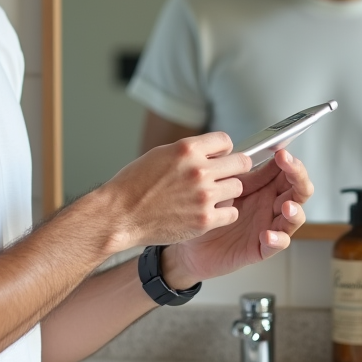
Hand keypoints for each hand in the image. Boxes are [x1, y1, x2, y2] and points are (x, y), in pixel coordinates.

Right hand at [98, 132, 252, 252]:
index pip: (225, 141)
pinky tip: (210, 212)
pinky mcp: (204, 220)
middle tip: (226, 175)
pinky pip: (232, 213)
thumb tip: (210, 153)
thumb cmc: (134, 185)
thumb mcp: (160, 154)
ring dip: (228, 191)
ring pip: (238, 187)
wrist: (121, 215)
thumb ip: (188, 152)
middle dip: (234, 168)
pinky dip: (224, 213)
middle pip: (241, 163)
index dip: (223, 150)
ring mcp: (203, 196)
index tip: (220, 157)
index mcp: (187, 150)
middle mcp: (198, 170)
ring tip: (212, 195)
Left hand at [162, 150, 313, 287]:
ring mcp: (270, 226)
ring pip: (295, 217)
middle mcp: (272, 206)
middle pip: (299, 191)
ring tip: (286, 206)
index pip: (288, 172)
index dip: (290, 162)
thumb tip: (248, 153)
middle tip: (289, 167)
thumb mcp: (223, 188)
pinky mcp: (263, 247)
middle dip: (298, 177)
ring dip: (294, 211)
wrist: (192, 244)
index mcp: (265, 188)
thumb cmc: (207, 212)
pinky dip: (276, 239)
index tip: (282, 152)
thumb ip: (240, 175)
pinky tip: (267, 234)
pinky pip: (277, 244)